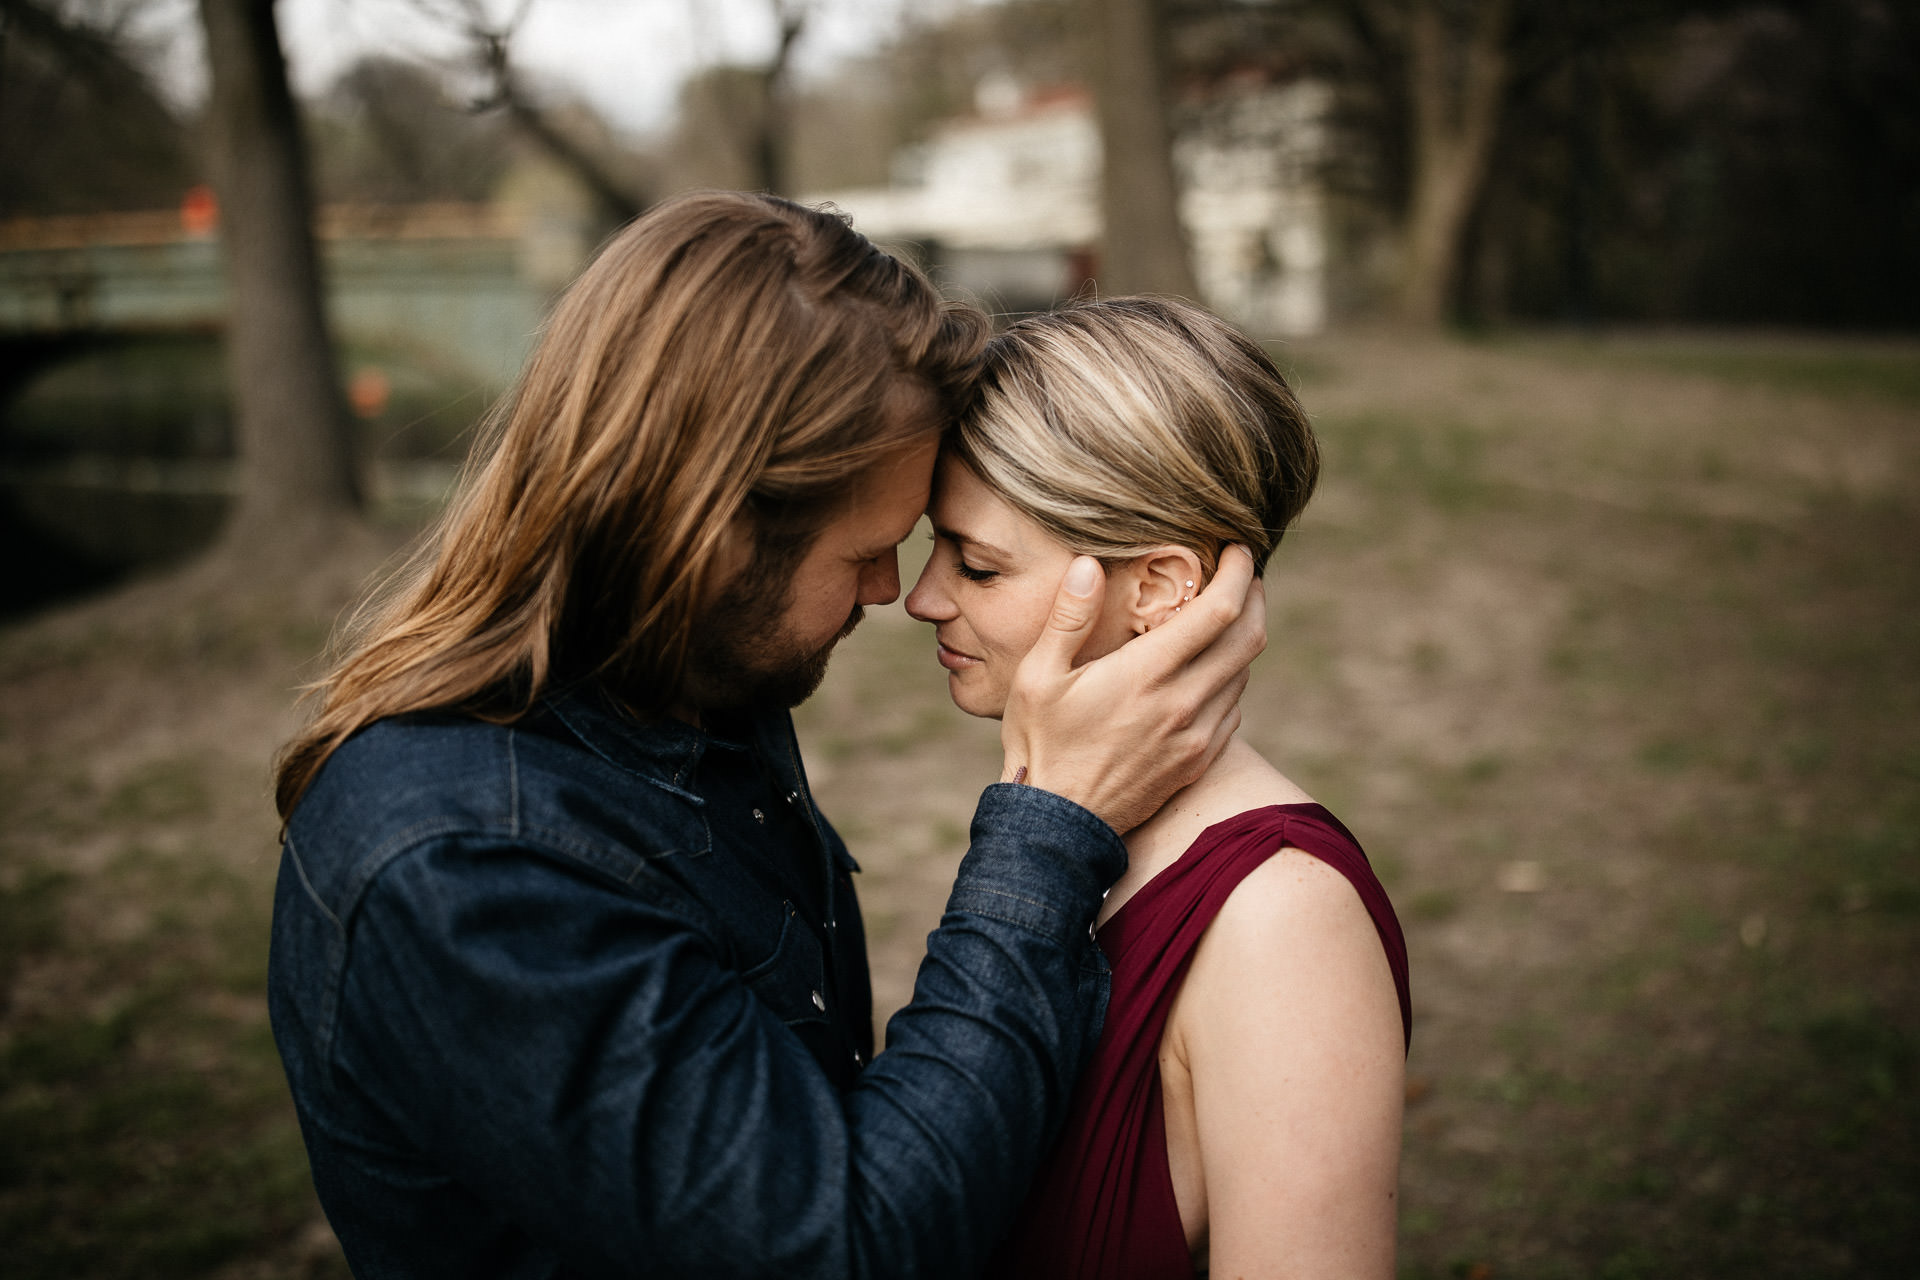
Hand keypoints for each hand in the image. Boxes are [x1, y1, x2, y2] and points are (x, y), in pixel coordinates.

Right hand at [1000, 545, 1266, 832]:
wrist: (1058, 826)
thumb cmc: (1040, 746)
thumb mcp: (1037, 677)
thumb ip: (1067, 618)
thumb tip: (1088, 564)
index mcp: (1147, 675)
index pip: (1219, 612)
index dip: (1238, 573)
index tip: (1237, 550)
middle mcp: (1183, 705)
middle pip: (1249, 638)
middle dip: (1254, 597)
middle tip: (1243, 575)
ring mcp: (1196, 737)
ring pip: (1243, 673)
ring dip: (1242, 638)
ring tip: (1224, 616)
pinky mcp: (1197, 762)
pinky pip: (1233, 709)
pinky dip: (1230, 678)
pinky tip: (1210, 669)